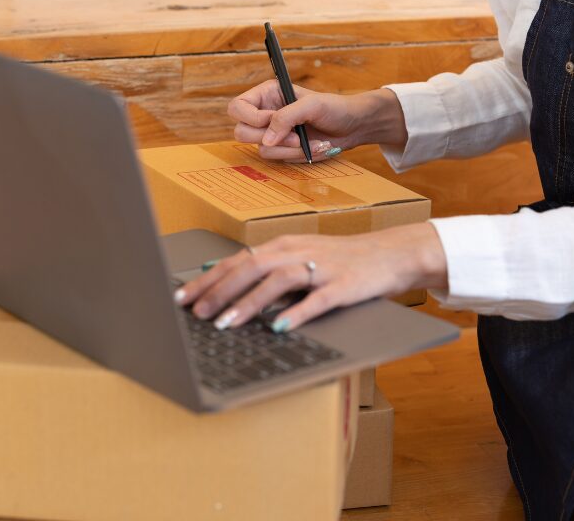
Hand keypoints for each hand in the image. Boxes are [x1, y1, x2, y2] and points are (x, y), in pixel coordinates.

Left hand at [174, 223, 447, 332]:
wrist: (391, 254)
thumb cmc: (341, 261)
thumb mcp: (301, 259)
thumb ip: (268, 271)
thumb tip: (226, 287)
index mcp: (283, 245)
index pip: (237, 260)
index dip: (208, 279)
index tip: (182, 297)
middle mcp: (298, 252)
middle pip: (251, 267)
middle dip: (220, 291)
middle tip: (196, 314)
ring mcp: (322, 268)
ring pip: (278, 281)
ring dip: (249, 303)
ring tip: (226, 324)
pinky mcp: (344, 286)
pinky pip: (317, 300)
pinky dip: (295, 313)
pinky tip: (277, 327)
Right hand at [228, 81, 407, 162]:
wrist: (352, 127)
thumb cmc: (334, 108)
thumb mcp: (312, 105)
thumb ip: (286, 117)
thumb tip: (266, 140)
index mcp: (267, 94)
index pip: (238, 107)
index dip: (250, 117)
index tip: (272, 120)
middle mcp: (264, 113)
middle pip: (241, 131)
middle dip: (269, 137)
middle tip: (295, 135)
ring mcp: (272, 134)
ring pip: (261, 149)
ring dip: (287, 148)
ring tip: (308, 141)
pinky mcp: (281, 150)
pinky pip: (276, 159)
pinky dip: (295, 156)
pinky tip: (312, 147)